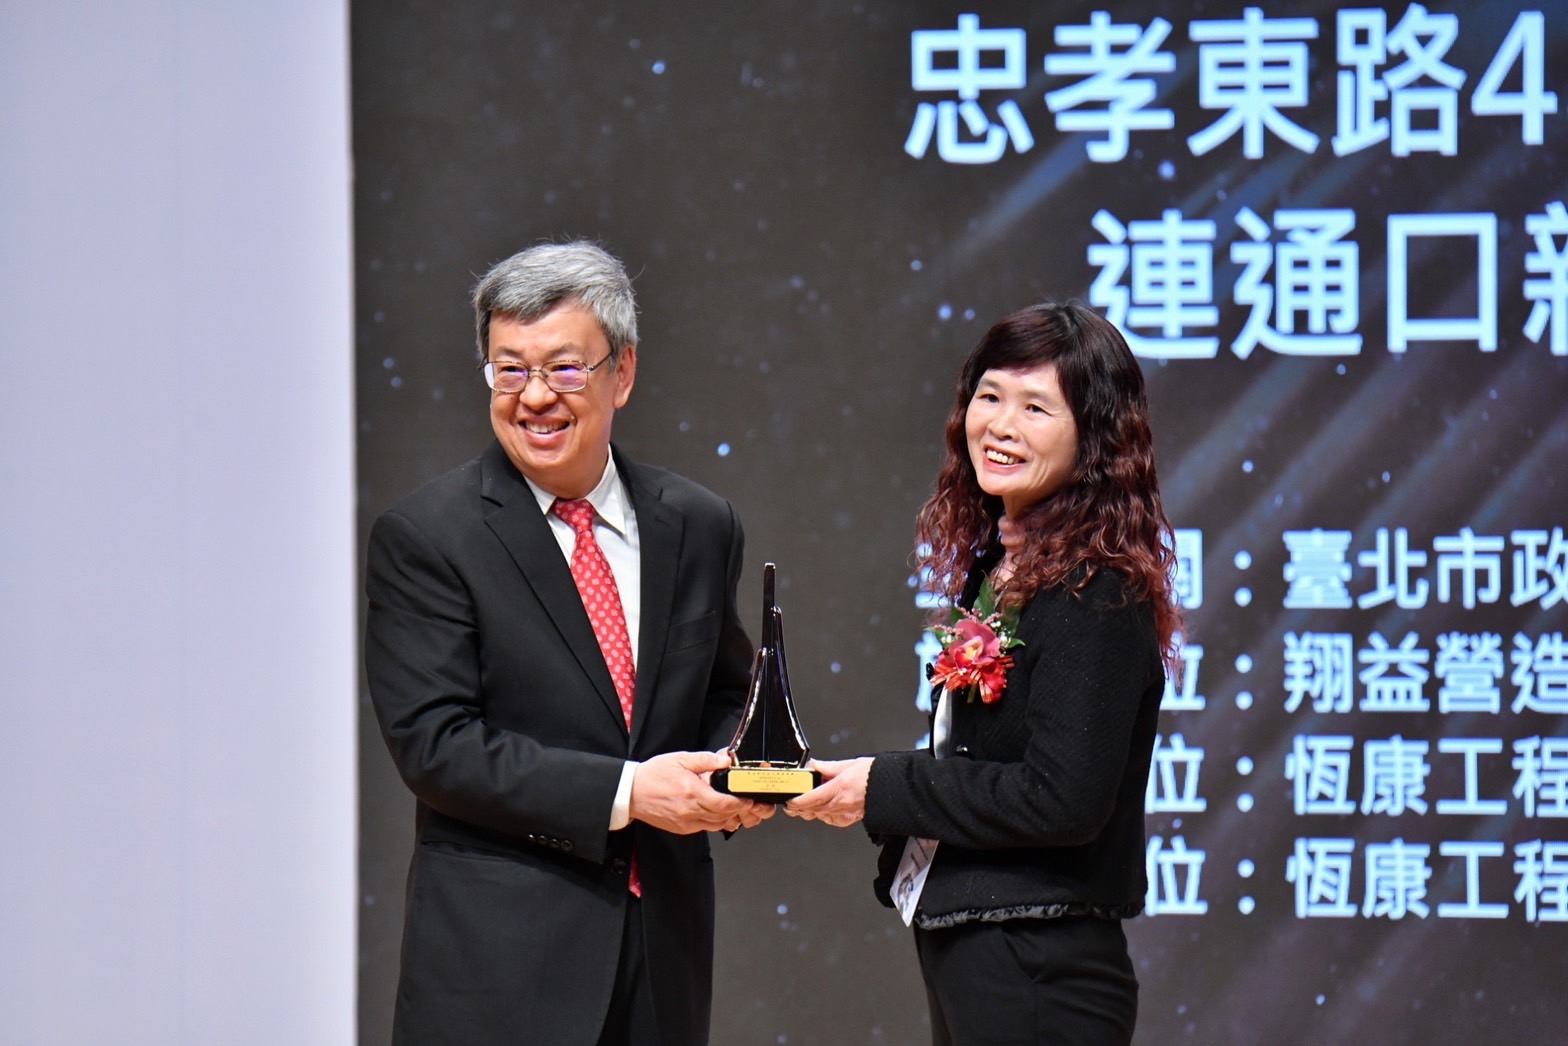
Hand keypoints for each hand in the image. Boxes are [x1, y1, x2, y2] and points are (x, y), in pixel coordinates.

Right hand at [630, 751, 774, 833]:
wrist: (631, 792)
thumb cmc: (653, 775)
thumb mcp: (681, 759)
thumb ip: (705, 760)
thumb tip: (725, 761)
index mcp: (692, 793)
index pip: (724, 804)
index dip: (740, 803)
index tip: (748, 798)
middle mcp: (690, 811)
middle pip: (723, 817)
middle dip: (737, 810)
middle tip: (745, 802)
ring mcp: (686, 822)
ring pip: (715, 825)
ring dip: (726, 817)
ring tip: (730, 806)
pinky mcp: (681, 829)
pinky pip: (703, 828)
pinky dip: (712, 822)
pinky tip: (713, 812)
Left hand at [785, 757, 870, 826]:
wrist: (892, 788)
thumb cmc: (875, 776)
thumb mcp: (850, 764)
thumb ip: (829, 767)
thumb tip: (814, 766)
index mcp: (840, 787)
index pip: (812, 798)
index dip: (798, 801)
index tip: (790, 801)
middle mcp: (842, 803)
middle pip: (813, 810)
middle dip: (799, 809)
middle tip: (791, 805)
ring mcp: (846, 812)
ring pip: (820, 816)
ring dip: (809, 812)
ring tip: (802, 807)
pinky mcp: (850, 818)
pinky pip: (832, 820)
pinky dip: (824, 816)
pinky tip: (822, 811)